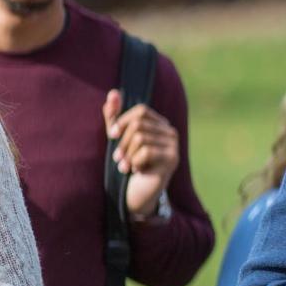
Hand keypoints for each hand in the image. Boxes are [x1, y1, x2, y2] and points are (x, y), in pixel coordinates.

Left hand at [102, 90, 179, 216]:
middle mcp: (170, 131)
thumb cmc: (127, 163)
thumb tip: (113, 93)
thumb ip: (114, 118)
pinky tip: (137, 171)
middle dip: (122, 141)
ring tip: (124, 166)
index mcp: (159, 124)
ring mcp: (174, 145)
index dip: (123, 120)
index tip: (111, 135)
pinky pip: (146, 151)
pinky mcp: (173, 159)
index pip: (141, 110)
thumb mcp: (118, 139)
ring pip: (140, 138)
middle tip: (117, 158)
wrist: (137, 193)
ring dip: (127, 154)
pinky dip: (135, 162)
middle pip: (139, 124)